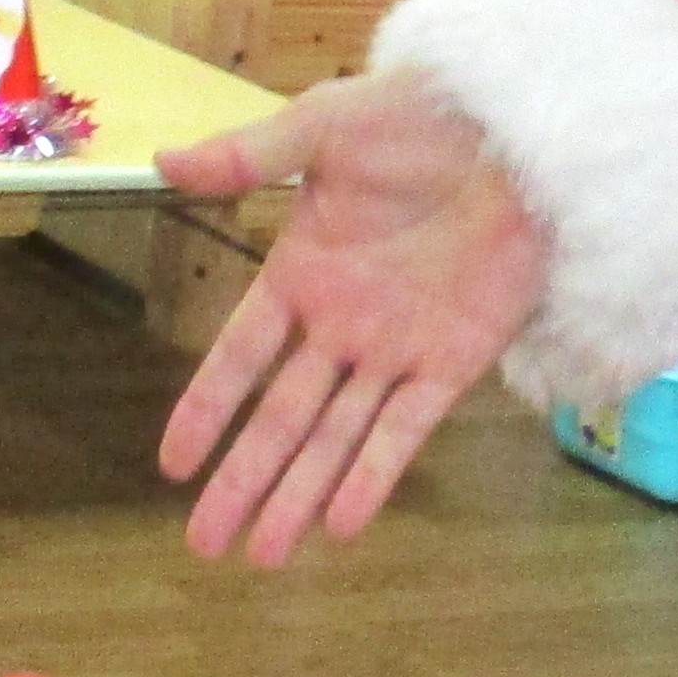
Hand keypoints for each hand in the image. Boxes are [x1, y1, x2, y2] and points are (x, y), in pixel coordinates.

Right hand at [157, 76, 553, 566]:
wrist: (516, 129)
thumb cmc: (418, 118)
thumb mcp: (322, 129)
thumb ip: (246, 158)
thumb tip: (161, 163)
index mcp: (301, 274)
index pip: (240, 357)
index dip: (207, 410)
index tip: (171, 465)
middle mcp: (342, 326)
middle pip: (282, 419)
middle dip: (243, 480)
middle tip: (205, 544)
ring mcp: (397, 349)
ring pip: (337, 438)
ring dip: (300, 496)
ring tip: (263, 557)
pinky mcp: (454, 360)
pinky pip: (407, 430)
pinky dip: (376, 475)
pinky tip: (342, 525)